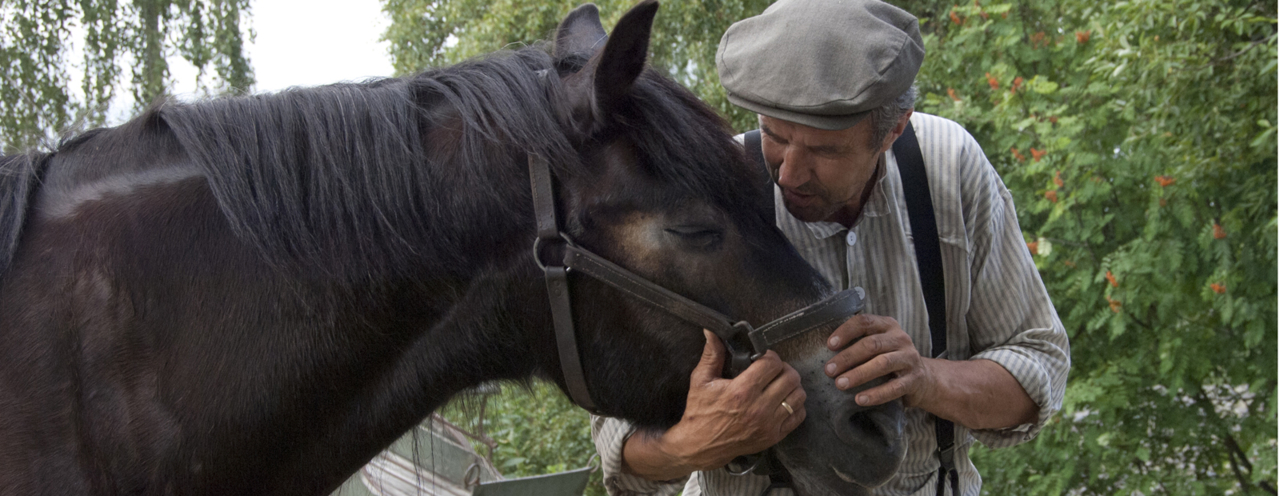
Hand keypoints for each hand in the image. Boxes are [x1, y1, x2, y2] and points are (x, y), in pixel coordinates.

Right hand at [623, 330, 805, 478]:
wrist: (700, 445)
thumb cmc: (700, 412)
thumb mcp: (701, 380)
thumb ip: (712, 354)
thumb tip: (712, 331)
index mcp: (741, 391)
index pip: (772, 364)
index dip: (770, 356)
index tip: (763, 358)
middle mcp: (759, 408)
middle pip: (790, 378)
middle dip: (783, 368)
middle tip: (772, 370)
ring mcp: (769, 424)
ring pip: (798, 395)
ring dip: (791, 386)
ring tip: (779, 384)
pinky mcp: (774, 436)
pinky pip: (798, 415)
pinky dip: (795, 405)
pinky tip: (782, 401)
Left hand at [824, 314, 935, 407]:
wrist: (923, 379)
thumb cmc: (889, 359)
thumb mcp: (878, 345)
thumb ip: (858, 342)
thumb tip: (825, 351)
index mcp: (887, 326)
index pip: (864, 322)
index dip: (845, 332)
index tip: (829, 345)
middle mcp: (900, 339)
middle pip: (871, 344)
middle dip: (847, 357)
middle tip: (828, 370)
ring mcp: (909, 358)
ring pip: (882, 364)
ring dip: (858, 374)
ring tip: (840, 384)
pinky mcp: (914, 379)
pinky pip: (894, 387)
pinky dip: (875, 394)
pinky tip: (859, 400)